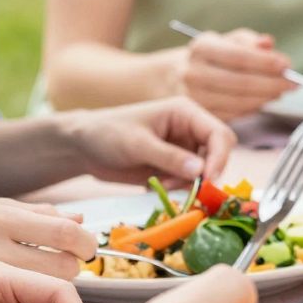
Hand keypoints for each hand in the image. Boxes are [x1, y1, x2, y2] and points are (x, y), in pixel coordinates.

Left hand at [65, 97, 235, 184]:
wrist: (82, 148)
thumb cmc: (106, 134)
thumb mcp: (136, 144)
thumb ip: (169, 157)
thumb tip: (201, 171)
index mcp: (185, 113)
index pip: (219, 134)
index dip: (220, 157)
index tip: (208, 179)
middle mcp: (190, 130)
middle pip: (218, 153)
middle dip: (207, 173)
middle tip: (189, 189)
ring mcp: (183, 149)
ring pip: (205, 171)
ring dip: (188, 183)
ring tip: (160, 184)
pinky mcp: (174, 166)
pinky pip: (189, 181)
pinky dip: (178, 188)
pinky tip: (155, 185)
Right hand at [167, 28, 293, 118]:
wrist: (175, 77)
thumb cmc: (211, 55)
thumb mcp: (226, 40)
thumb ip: (248, 41)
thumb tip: (268, 44)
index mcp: (201, 48)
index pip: (239, 57)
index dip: (266, 63)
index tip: (287, 65)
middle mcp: (194, 73)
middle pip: (242, 83)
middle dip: (273, 83)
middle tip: (294, 83)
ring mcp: (194, 97)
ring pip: (241, 102)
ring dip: (267, 97)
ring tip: (282, 91)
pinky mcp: (201, 115)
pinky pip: (235, 114)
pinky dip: (255, 108)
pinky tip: (265, 100)